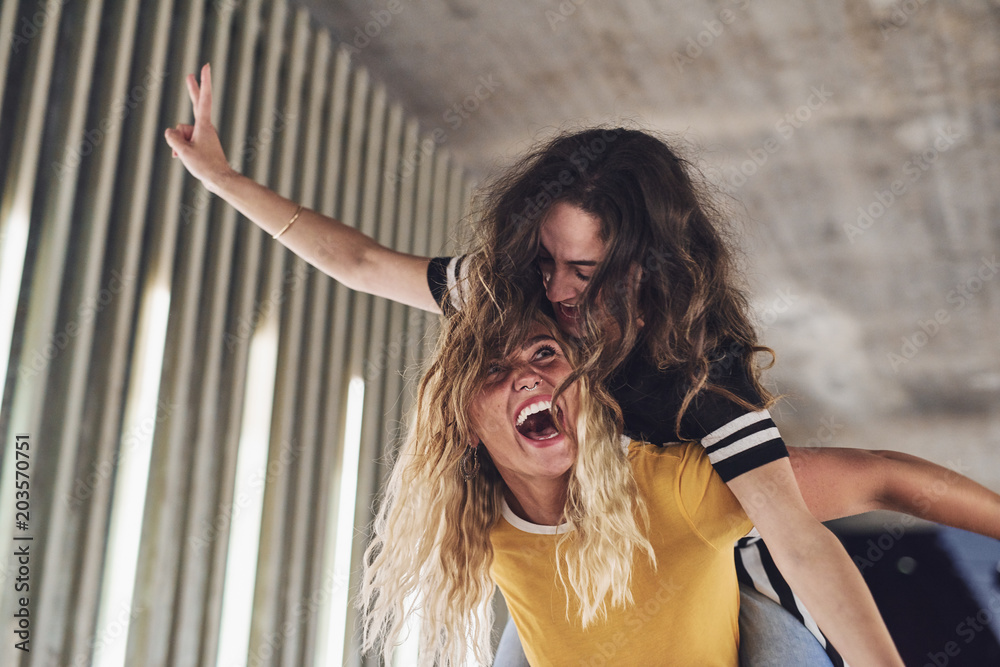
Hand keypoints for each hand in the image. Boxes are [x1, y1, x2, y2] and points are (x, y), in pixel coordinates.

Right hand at [164, 63, 234, 193]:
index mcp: (204, 125)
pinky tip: (182, 158)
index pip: (203, 99)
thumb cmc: (204, 165)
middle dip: (192, 90)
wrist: (219, 180)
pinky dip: (181, 149)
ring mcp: (203, 135)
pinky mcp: (202, 144)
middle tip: (189, 74)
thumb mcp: (183, 151)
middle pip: (195, 105)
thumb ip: (173, 138)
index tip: (206, 66)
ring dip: (179, 143)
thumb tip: (170, 132)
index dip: (204, 82)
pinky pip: (185, 141)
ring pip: (183, 132)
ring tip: (187, 156)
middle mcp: (205, 127)